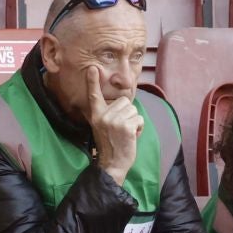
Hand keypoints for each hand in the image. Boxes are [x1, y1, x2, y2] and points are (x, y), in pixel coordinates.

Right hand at [85, 64, 142, 181]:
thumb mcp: (103, 127)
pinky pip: (139, 119)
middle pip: (124, 102)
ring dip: (134, 122)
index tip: (93, 68)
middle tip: (121, 129)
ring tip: (126, 133)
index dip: (93, 81)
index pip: (94, 95)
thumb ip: (110, 114)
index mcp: (96, 115)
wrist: (112, 164)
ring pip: (133, 110)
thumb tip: (124, 103)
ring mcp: (114, 121)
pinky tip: (132, 137)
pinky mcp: (125, 127)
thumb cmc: (111, 145)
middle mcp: (103, 116)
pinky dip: (139, 128)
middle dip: (128, 114)